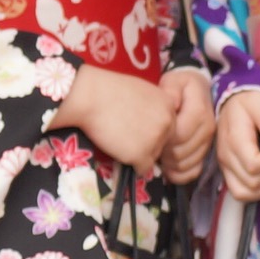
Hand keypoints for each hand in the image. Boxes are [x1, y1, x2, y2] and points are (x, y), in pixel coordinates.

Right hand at [60, 64, 174, 171]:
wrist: (90, 96)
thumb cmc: (109, 89)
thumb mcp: (142, 91)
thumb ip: (154, 108)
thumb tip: (153, 125)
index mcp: (169, 105)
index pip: (168, 127)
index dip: (151, 129)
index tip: (135, 126)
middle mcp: (167, 123)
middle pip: (163, 144)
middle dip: (147, 143)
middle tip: (126, 134)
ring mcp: (155, 140)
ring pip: (152, 157)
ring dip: (138, 153)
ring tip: (119, 139)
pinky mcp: (141, 155)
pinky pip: (142, 169)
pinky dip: (130, 164)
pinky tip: (118, 150)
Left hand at [156, 68, 217, 184]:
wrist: (198, 91)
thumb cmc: (181, 87)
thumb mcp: (174, 81)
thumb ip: (171, 91)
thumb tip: (171, 104)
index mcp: (200, 112)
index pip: (178, 135)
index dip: (161, 139)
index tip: (149, 134)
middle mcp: (208, 130)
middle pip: (180, 153)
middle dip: (162, 152)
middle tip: (150, 145)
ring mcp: (208, 144)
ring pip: (185, 165)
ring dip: (168, 164)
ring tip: (158, 153)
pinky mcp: (206, 154)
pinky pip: (193, 172)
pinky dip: (178, 174)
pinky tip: (167, 167)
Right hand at [215, 89, 259, 199]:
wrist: (230, 106)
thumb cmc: (247, 103)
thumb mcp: (258, 102)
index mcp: (235, 139)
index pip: (254, 165)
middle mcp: (226, 156)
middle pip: (251, 182)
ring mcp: (225, 167)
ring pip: (244, 192)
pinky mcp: (226, 173)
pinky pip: (238, 193)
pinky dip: (254, 193)